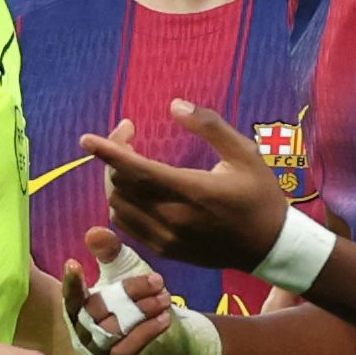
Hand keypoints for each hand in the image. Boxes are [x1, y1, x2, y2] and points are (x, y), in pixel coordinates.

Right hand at [57, 229, 215, 354]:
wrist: (168, 339)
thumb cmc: (139, 304)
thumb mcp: (126, 274)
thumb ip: (111, 253)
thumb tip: (95, 232)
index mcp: (79, 309)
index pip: (70, 297)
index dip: (71, 283)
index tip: (74, 262)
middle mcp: (82, 332)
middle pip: (97, 310)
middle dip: (129, 293)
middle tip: (158, 280)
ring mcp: (98, 351)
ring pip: (112, 329)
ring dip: (141, 311)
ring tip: (165, 298)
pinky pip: (126, 349)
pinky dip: (146, 332)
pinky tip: (164, 318)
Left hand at [81, 104, 295, 274]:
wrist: (269, 246)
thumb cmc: (260, 195)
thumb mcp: (245, 152)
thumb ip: (210, 126)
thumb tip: (175, 104)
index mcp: (192, 190)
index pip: (136, 170)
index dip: (107, 152)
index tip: (86, 139)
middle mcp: (173, 217)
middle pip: (120, 186)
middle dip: (115, 157)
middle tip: (129, 135)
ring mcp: (165, 238)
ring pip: (118, 207)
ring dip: (116, 181)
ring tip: (131, 160)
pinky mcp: (164, 250)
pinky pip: (127, 226)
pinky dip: (122, 204)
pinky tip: (136, 188)